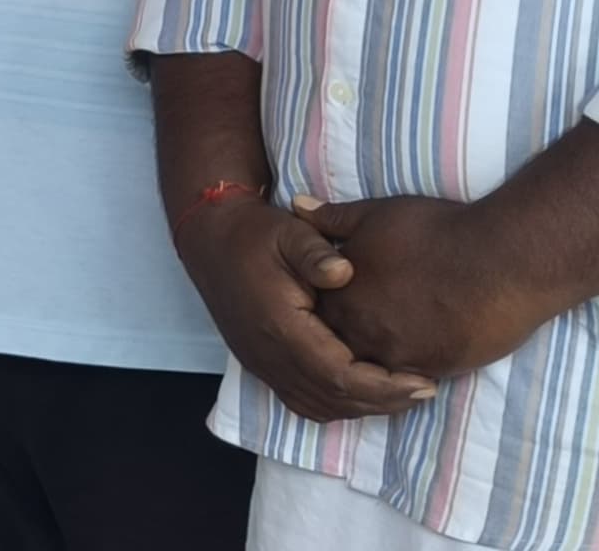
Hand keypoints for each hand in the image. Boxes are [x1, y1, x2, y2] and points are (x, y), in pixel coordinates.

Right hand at [173, 193, 434, 421]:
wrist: (211, 241)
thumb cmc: (255, 234)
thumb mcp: (288, 231)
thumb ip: (316, 253)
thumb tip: (345, 272)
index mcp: (278, 325)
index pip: (337, 374)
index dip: (384, 386)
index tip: (423, 381)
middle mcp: (267, 354)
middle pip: (333, 399)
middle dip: (383, 401)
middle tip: (426, 391)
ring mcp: (261, 363)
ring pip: (318, 407)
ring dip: (362, 407)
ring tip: (402, 395)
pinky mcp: (261, 364)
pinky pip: (302, 402)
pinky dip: (337, 406)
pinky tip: (363, 395)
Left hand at [304, 194, 565, 383]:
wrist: (501, 260)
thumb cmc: (439, 232)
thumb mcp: (376, 215)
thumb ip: (333, 218)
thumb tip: (297, 204)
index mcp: (340, 295)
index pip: (313, 316)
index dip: (323, 313)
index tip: (334, 308)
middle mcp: (360, 329)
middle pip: (337, 347)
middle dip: (341, 344)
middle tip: (359, 336)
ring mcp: (394, 353)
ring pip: (368, 370)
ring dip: (372, 364)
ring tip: (387, 353)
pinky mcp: (430, 369)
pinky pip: (403, 384)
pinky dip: (402, 377)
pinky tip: (411, 365)